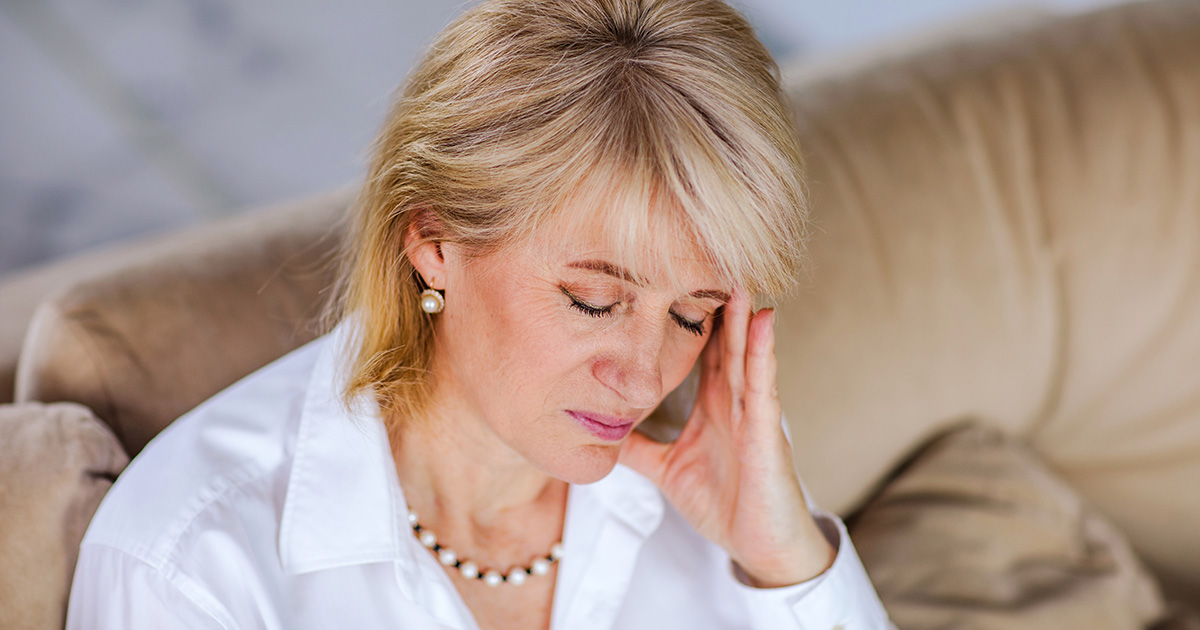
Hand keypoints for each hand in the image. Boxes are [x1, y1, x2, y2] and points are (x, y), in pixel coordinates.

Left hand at [619, 288, 834, 586]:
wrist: (762, 547)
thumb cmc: (725, 502)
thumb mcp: (668, 468)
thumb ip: (639, 447)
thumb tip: (598, 430)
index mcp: (713, 403)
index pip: (698, 348)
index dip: (684, 312)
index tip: (663, 273)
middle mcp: (735, 399)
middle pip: (722, 338)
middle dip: (714, 298)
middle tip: (701, 253)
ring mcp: (754, 412)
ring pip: (746, 351)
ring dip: (741, 312)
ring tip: (734, 271)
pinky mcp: (769, 433)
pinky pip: (765, 386)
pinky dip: (763, 351)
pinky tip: (763, 320)